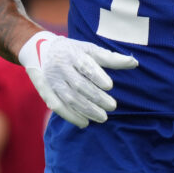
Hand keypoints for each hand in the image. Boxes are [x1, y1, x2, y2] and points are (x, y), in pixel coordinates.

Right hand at [18, 31, 137, 127]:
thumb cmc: (72, 50)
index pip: (85, 65)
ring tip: (102, 117)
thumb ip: (110, 58)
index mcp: (73, 53)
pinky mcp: (46, 91)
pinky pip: (58, 106)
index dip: (97, 76)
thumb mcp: (89, 49)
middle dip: (96, 97)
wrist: (39, 49)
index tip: (110, 86)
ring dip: (86, 110)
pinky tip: (84, 123)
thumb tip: (134, 63)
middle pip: (79, 84)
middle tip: (112, 106)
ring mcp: (52, 80)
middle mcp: (61, 66)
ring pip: (69, 98)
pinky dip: (71, 116)